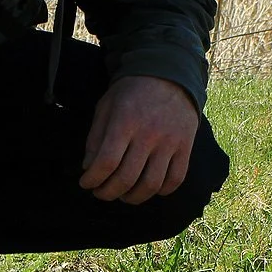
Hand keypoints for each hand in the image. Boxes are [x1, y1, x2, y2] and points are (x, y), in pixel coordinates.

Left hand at [79, 76, 199, 203]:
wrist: (170, 74)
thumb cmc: (132, 92)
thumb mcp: (106, 106)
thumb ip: (96, 138)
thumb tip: (89, 168)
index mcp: (125, 122)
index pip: (106, 162)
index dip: (92, 179)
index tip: (85, 183)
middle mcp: (149, 134)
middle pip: (127, 178)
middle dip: (108, 193)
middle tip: (101, 192)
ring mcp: (170, 142)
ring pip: (151, 184)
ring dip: (133, 198)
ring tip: (123, 195)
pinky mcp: (186, 147)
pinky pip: (175, 179)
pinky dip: (161, 191)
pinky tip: (149, 188)